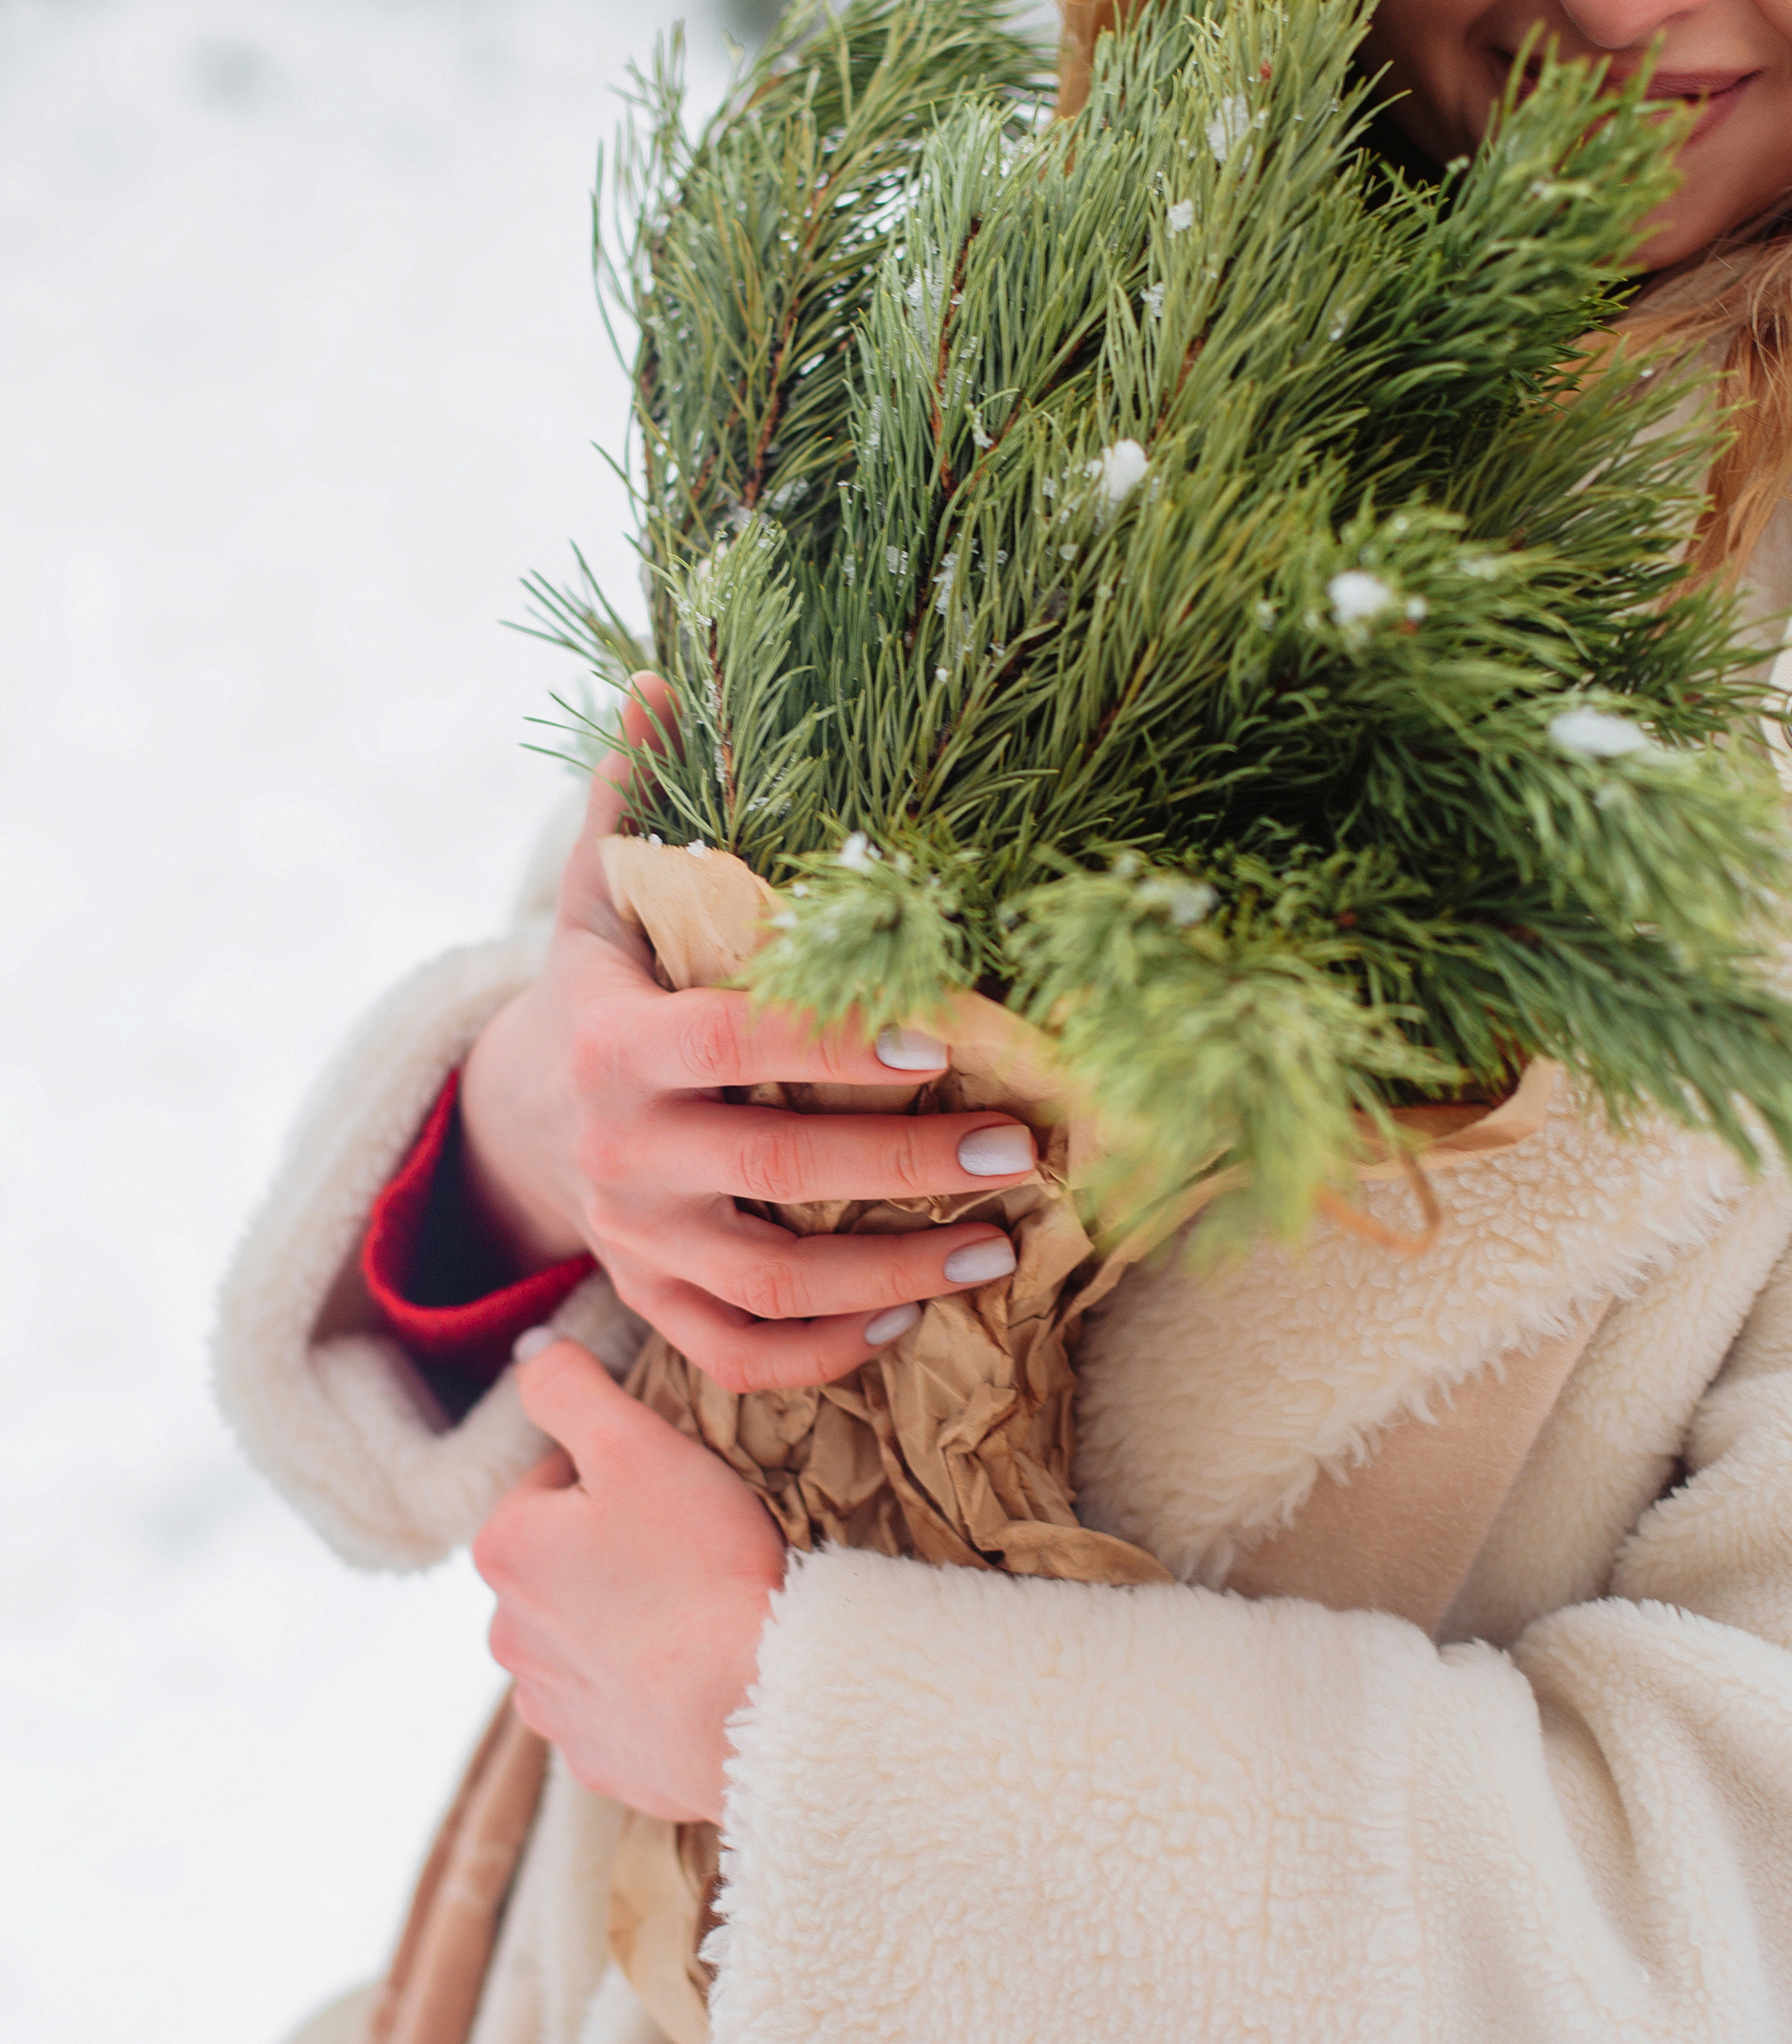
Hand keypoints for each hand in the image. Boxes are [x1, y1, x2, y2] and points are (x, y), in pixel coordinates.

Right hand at [457, 680, 1034, 1394]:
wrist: (517, 1117)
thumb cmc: (602, 988)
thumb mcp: (602, 896)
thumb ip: (635, 802)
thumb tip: (659, 685)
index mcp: (612, 1044)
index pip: (737, 1045)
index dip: (839, 1046)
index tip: (949, 1040)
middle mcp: (619, 1154)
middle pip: (777, 1173)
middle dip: (911, 1167)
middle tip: (1023, 1151)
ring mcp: (631, 1243)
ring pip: (770, 1286)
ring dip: (894, 1276)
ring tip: (1001, 1250)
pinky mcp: (646, 1305)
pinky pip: (735, 1356)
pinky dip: (819, 1358)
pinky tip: (903, 1328)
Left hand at [474, 1332, 784, 1820]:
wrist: (754, 1711)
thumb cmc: (700, 1569)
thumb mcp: (636, 1446)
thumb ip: (570, 1388)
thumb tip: (530, 1354)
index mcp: (503, 1548)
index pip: (555, 1480)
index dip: (623, 1475)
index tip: (677, 1496)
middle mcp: (505, 1634)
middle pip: (565, 1561)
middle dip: (616, 1552)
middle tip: (693, 1552)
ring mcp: (549, 1705)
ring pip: (585, 1635)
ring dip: (626, 1621)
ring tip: (698, 1615)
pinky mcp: (596, 1758)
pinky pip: (616, 1705)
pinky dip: (648, 1688)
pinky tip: (696, 1675)